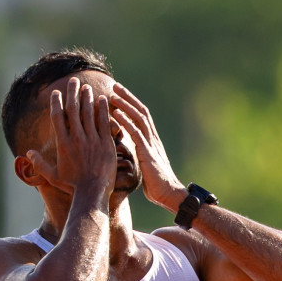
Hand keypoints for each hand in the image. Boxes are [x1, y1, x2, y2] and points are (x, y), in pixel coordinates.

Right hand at [25, 78, 115, 195]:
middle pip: (73, 110)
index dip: (56, 103)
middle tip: (73, 82)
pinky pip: (104, 122)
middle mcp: (77, 139)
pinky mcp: (106, 143)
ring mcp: (92, 140)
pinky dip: (103, 109)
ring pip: (89, 113)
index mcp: (63, 144)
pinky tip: (102, 99)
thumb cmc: (72, 186)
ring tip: (86, 88)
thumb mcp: (52, 176)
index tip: (56, 93)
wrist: (93, 193)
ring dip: (87, 98)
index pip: (57, 117)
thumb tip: (28, 153)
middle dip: (72, 93)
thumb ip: (40, 163)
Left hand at [110, 84, 187, 211]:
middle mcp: (152, 138)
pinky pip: (136, 133)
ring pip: (138, 118)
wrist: (169, 194)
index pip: (141, 116)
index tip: (119, 95)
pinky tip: (116, 114)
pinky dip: (126, 121)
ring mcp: (151, 144)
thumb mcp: (145, 166)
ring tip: (112, 95)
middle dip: (127, 98)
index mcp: (151, 141)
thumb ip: (138, 156)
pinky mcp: (147, 152)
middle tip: (114, 86)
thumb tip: (128, 154)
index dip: (131, 104)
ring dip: (125, 105)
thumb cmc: (156, 185)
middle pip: (140, 111)